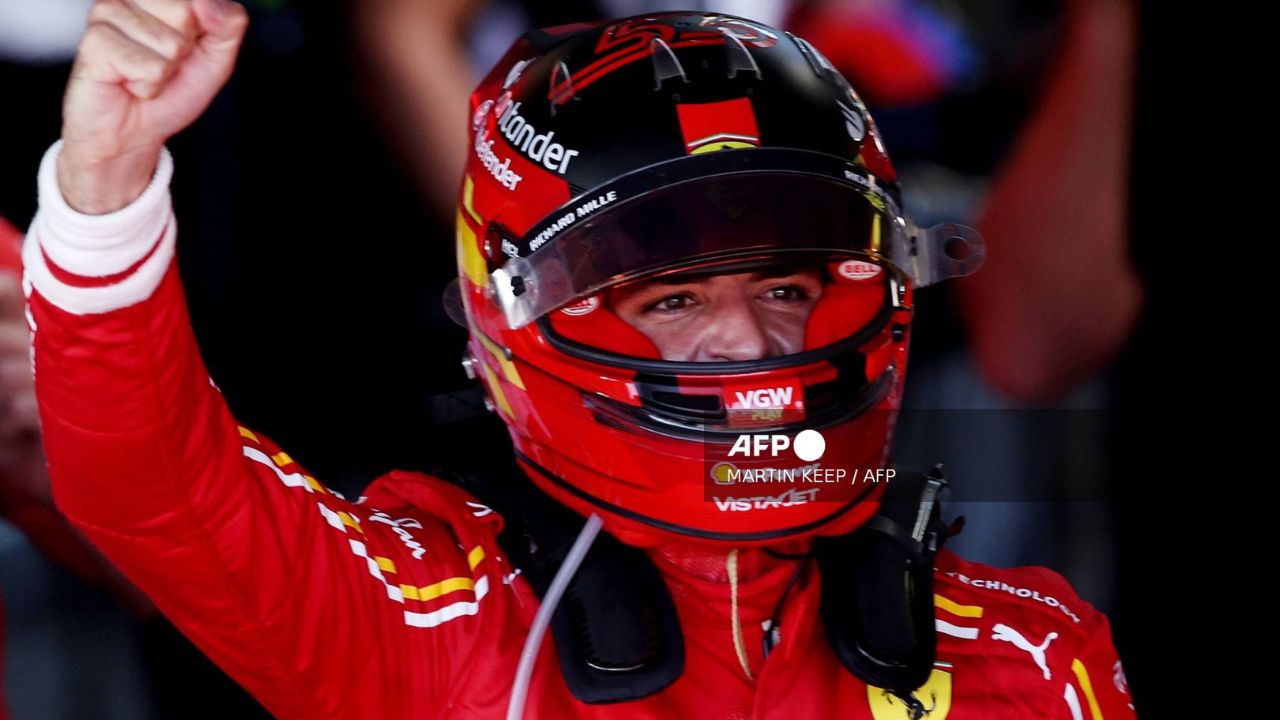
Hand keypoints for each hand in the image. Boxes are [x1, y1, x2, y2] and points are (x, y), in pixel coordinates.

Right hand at [58, 0, 248, 213]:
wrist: (133, 132)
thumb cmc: (171, 91)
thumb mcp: (216, 58)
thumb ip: (227, 25)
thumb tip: (207, 3)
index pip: (200, 0)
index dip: (202, 35)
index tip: (183, 51)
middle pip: (185, 13)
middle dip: (182, 51)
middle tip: (160, 64)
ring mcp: (107, 13)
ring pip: (169, 43)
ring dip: (163, 71)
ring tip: (142, 75)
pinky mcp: (95, 41)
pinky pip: (148, 66)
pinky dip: (148, 86)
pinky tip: (128, 83)